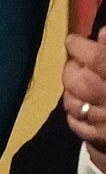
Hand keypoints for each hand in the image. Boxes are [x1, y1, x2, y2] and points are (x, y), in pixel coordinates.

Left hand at [63, 26, 105, 170]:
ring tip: (79, 83)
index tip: (73, 41)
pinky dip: (74, 112)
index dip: (80, 47)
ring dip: (71, 90)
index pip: (97, 59)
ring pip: (73, 102)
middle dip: (73, 69)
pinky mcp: (101, 141)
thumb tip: (103, 32)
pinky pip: (75, 123)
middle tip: (78, 64)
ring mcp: (105, 123)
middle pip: (78, 81)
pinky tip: (82, 105)